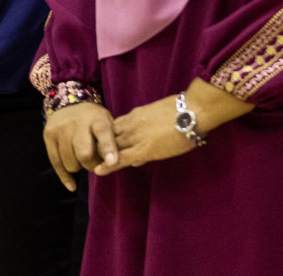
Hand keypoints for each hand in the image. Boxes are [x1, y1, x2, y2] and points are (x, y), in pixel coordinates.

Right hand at [43, 101, 116, 190]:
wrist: (70, 103)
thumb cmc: (95, 121)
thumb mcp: (108, 124)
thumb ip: (113, 141)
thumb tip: (115, 165)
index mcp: (97, 119)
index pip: (103, 134)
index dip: (108, 148)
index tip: (112, 162)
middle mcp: (76, 122)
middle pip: (84, 154)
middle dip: (91, 166)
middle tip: (96, 164)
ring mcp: (60, 128)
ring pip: (70, 162)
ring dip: (79, 167)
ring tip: (83, 160)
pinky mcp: (48, 134)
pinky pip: (56, 162)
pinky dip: (64, 177)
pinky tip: (72, 186)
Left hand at [96, 79, 252, 175]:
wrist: (192, 111)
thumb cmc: (184, 111)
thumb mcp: (160, 114)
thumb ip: (150, 125)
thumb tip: (147, 138)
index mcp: (135, 115)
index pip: (114, 127)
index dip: (107, 136)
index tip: (101, 143)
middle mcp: (130, 124)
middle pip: (108, 137)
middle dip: (99, 146)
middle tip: (91, 156)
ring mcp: (135, 137)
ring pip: (112, 147)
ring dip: (102, 155)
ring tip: (91, 165)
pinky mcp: (143, 149)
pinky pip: (121, 158)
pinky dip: (109, 165)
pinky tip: (99, 171)